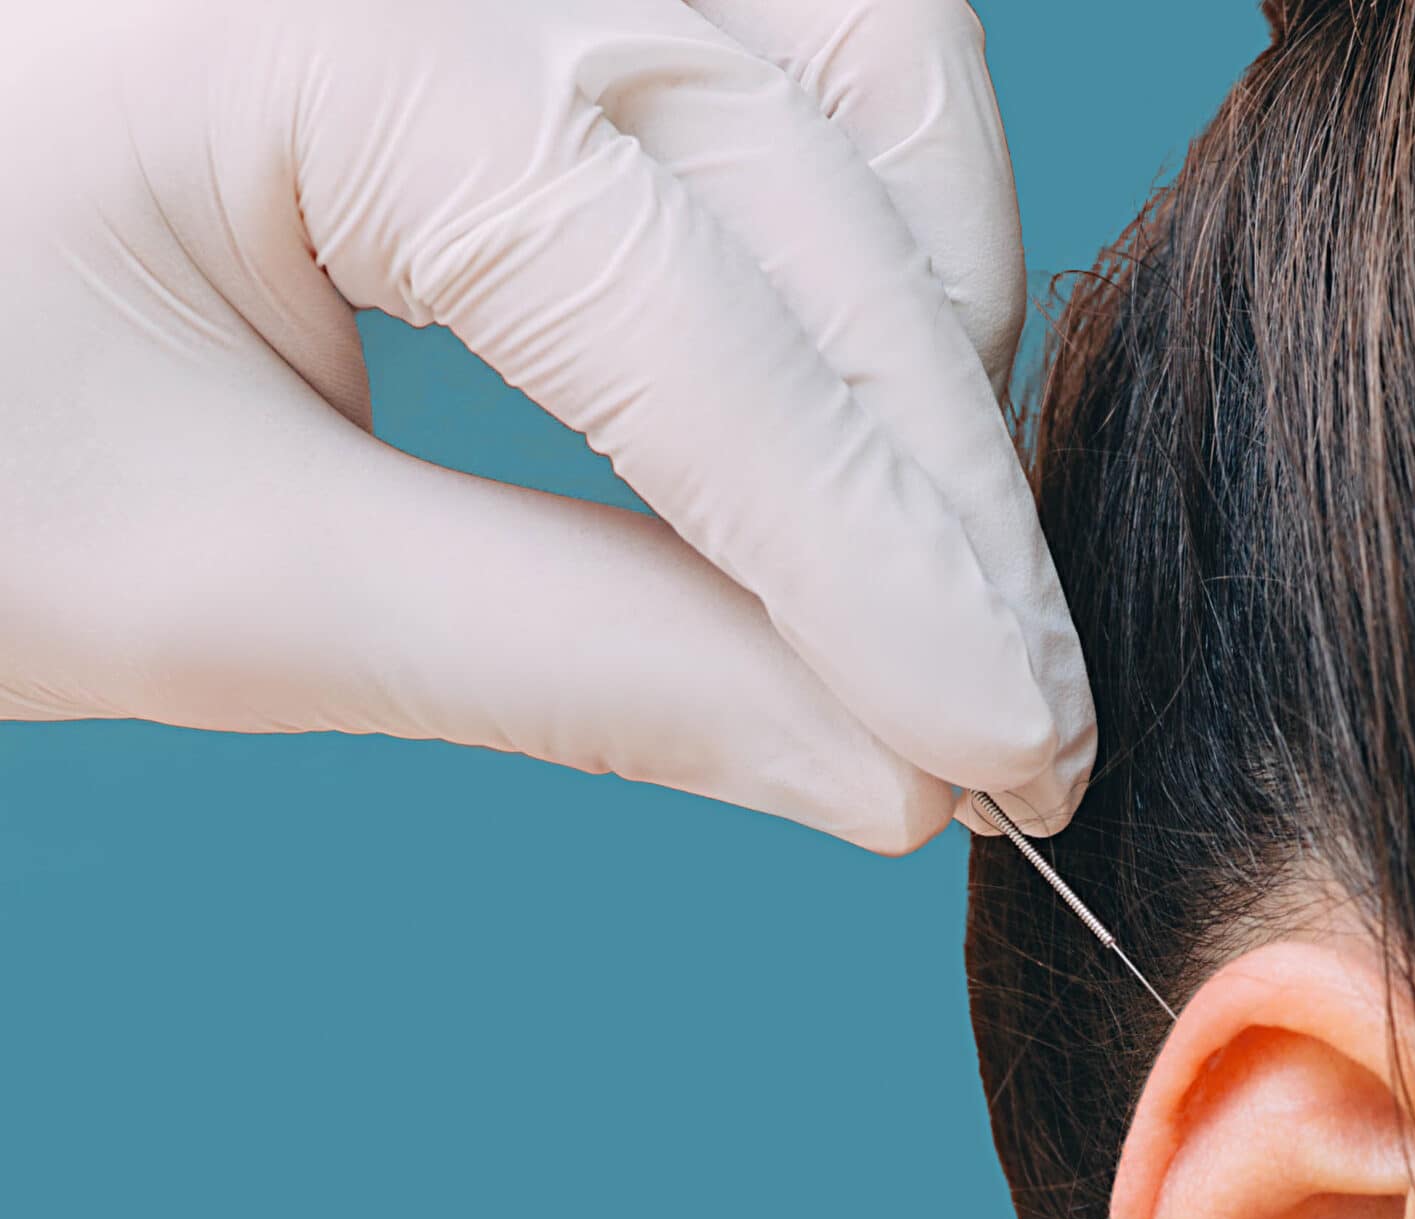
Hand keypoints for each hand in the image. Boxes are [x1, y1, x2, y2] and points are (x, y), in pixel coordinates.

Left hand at [0, 0, 1093, 848]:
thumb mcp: (227, 586)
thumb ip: (578, 670)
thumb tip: (880, 775)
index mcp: (340, 28)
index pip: (712, 330)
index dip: (894, 576)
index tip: (1009, 764)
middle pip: (826, 176)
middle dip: (943, 488)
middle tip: (1015, 734)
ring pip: (852, 68)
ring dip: (924, 339)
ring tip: (933, 592)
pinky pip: (776, 46)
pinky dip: (852, 231)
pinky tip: (852, 423)